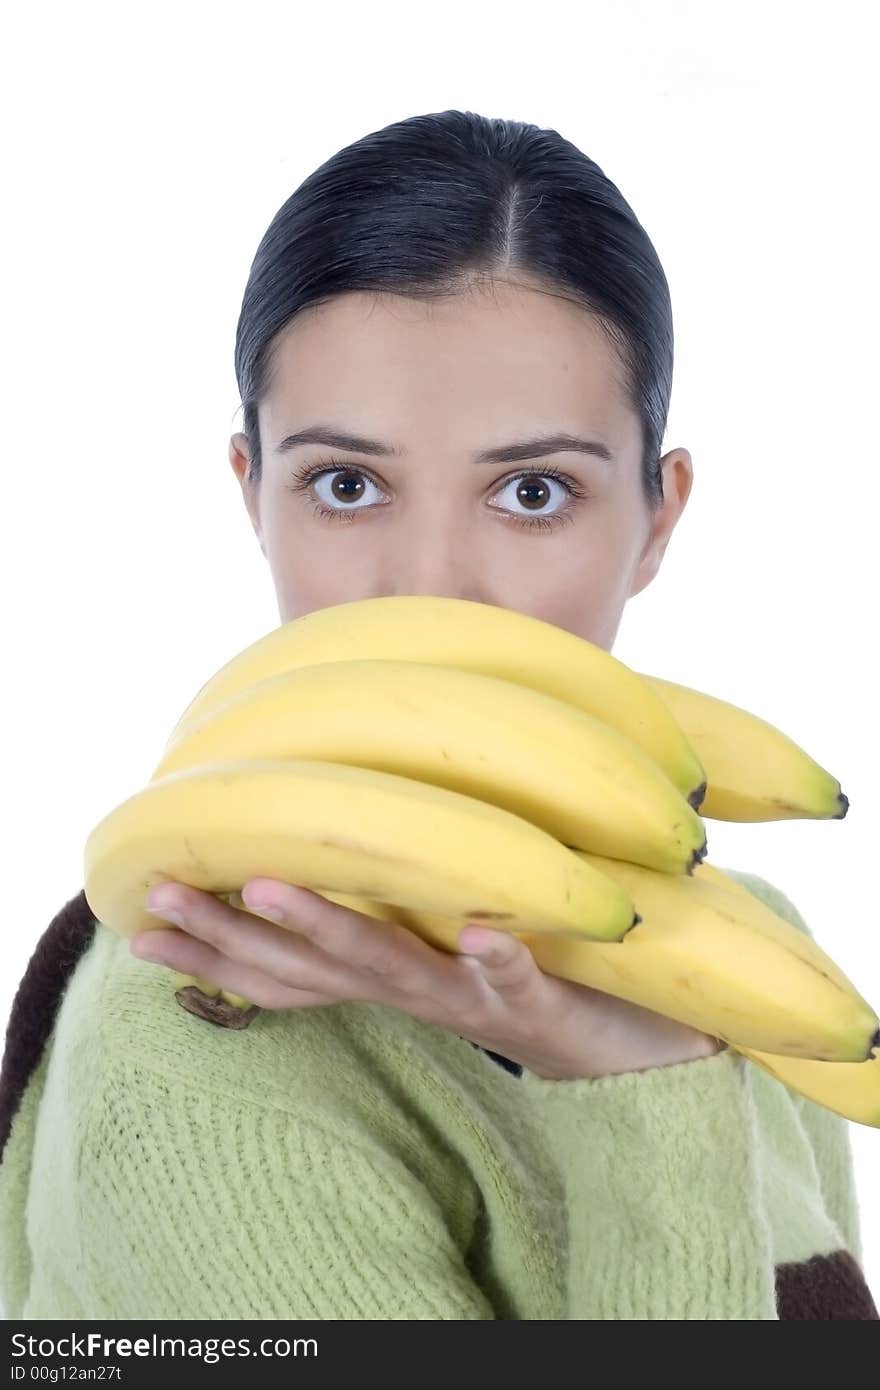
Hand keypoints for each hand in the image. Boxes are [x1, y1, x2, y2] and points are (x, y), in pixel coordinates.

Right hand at [132, 879, 721, 1079]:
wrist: (628, 1057)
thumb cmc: (522, 978)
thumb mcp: (444, 942)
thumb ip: (392, 904)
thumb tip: (331, 838)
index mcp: (385, 973)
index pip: (281, 965)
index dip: (208, 947)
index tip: (138, 919)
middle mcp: (413, 989)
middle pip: (310, 965)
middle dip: (230, 934)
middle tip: (163, 895)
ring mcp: (472, 997)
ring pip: (389, 965)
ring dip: (329, 929)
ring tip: (271, 889)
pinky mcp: (543, 1000)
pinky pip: (518, 980)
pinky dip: (497, 958)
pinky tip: (480, 935)